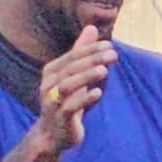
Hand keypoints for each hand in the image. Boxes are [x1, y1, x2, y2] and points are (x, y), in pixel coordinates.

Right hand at [31, 25, 116, 150]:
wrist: (53, 133)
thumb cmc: (67, 100)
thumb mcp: (75, 74)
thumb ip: (82, 52)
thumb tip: (92, 27)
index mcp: (52, 71)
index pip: (73, 55)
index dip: (91, 49)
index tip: (110, 46)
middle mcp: (49, 84)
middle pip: (71, 68)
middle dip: (93, 60)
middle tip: (113, 55)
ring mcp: (52, 101)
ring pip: (68, 86)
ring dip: (86, 77)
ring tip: (104, 71)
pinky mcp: (59, 118)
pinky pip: (69, 107)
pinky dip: (83, 99)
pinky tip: (98, 94)